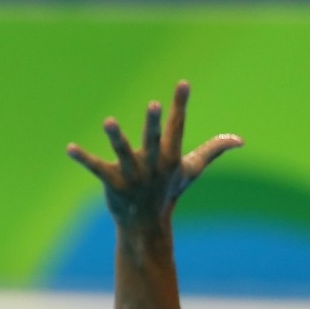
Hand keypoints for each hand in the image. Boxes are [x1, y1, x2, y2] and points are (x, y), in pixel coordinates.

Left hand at [67, 81, 241, 228]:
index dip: (180, 105)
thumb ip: (213, 151)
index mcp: (171, 158)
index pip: (177, 127)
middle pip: (154, 140)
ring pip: (123, 153)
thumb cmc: (168, 192)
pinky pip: (96, 168)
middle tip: (153, 104)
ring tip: (109, 121)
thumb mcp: (191, 171)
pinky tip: (70, 148)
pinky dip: (83, 158)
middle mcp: (152, 165)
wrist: (145, 225)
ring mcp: (132, 175)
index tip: (182, 83)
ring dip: (116, 137)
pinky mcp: (112, 183)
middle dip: (154, 123)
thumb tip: (240, 140)